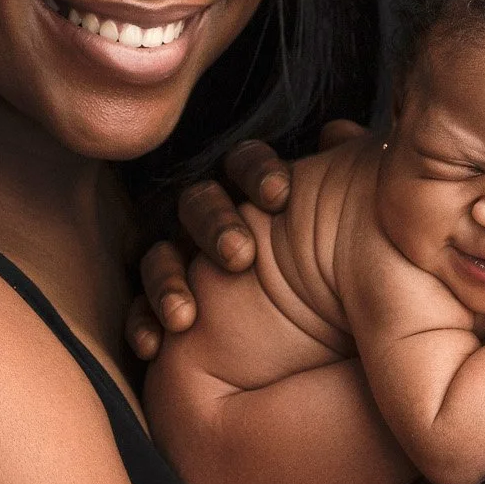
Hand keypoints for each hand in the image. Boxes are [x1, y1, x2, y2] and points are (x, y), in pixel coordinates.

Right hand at [125, 123, 366, 358]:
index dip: (257, 172)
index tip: (280, 196)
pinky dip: (142, 323)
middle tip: (241, 256)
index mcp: (252, 194)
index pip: (245, 163)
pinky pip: (139, 310)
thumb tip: (341, 132)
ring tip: (184, 316)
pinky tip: (151, 346)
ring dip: (168, 279)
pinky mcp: (161, 307)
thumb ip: (345, 177)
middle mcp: (210, 219)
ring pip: (159, 254)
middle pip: (198, 202)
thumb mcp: (344, 230)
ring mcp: (180, 261)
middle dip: (215, 223)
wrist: (319, 351)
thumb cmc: (332, 279)